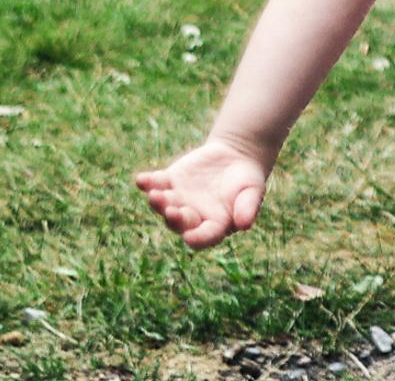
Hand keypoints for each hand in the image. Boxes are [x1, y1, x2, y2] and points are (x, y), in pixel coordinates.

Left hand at [133, 131, 271, 247]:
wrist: (235, 156)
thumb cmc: (247, 180)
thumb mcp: (253, 191)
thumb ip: (248, 208)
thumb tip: (245, 225)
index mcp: (214, 225)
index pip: (203, 237)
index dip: (197, 238)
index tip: (189, 237)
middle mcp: (192, 217)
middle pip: (179, 222)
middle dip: (174, 218)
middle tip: (171, 210)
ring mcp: (178, 200)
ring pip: (165, 205)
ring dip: (158, 202)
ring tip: (154, 194)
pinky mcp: (170, 181)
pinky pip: (156, 183)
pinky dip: (147, 182)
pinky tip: (141, 179)